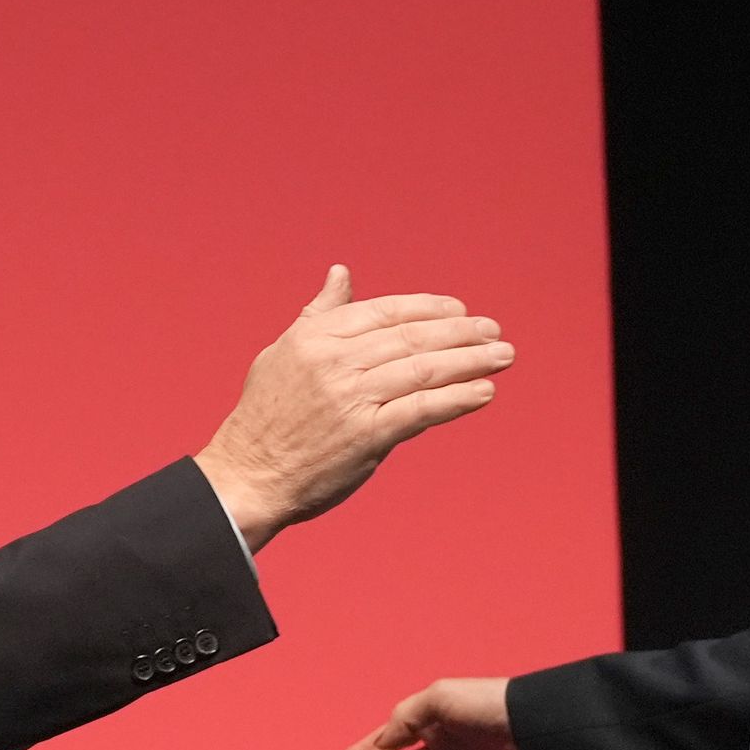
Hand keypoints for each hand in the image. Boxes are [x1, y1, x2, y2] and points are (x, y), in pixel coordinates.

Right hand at [194, 265, 513, 549]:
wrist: (247, 476)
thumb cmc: (265, 417)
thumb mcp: (284, 351)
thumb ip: (320, 313)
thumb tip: (342, 273)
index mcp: (317, 337)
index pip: (386, 312)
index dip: (428, 308)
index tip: (460, 309)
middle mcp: (336, 362)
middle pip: (413, 338)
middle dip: (461, 332)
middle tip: (494, 331)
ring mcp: (353, 398)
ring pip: (424, 369)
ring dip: (471, 361)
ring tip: (502, 356)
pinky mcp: (367, 435)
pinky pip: (423, 410)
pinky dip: (457, 399)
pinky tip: (484, 391)